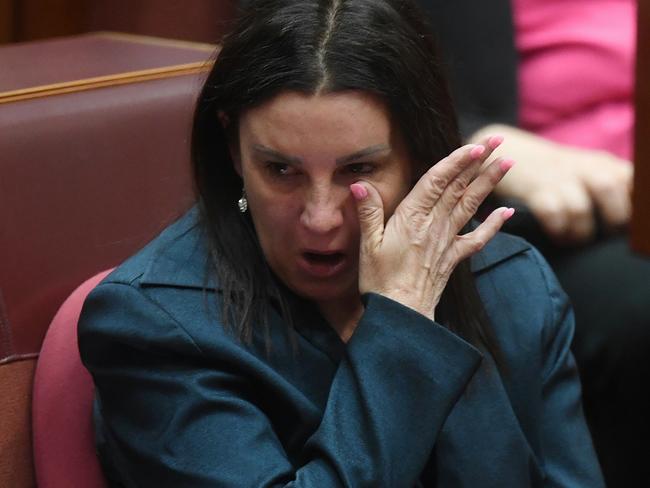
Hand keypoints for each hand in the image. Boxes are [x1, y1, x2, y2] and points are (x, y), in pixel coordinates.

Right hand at [350, 138, 513, 320]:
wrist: (402, 314)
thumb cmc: (380, 281)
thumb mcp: (367, 245)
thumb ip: (368, 212)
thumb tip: (360, 185)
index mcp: (412, 218)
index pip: (438, 182)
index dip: (457, 162)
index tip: (475, 145)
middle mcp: (434, 225)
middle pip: (460, 188)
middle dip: (480, 163)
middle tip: (498, 141)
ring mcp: (447, 241)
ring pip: (471, 206)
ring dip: (489, 184)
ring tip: (506, 163)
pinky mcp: (453, 257)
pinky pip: (477, 239)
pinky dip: (494, 225)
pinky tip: (507, 212)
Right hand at [470, 125, 632, 243]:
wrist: (509, 151)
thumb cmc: (555, 173)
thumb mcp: (588, 172)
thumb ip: (614, 189)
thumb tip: (634, 222)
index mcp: (605, 163)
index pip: (634, 180)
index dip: (638, 205)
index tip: (633, 225)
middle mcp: (584, 166)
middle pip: (610, 189)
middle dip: (611, 220)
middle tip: (604, 235)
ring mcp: (557, 176)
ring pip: (579, 208)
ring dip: (580, 233)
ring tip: (575, 240)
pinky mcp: (534, 188)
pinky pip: (552, 214)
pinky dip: (558, 230)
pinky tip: (558, 234)